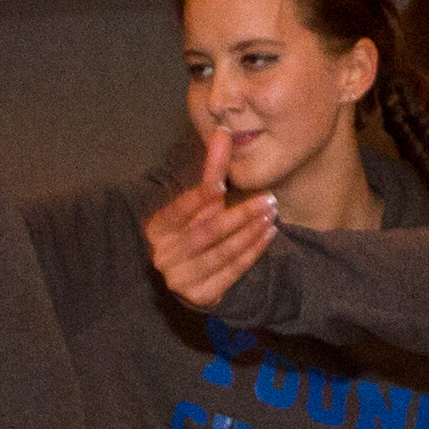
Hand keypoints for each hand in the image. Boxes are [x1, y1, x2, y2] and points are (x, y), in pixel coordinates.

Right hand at [143, 137, 282, 311]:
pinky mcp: (200, 296)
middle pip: (206, 232)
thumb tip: (224, 132)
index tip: (223, 186)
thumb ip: (212, 170)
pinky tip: (267, 236)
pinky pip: (230, 272)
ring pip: (220, 252)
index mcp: (157, 228)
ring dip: (249, 233)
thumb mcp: (200, 202)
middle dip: (239, 215)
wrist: (193, 276)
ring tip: (271, 215)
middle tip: (268, 200)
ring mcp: (179, 279)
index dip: (200, 198)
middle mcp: (163, 255)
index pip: (180, 210)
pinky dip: (251, 253)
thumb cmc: (197, 229)